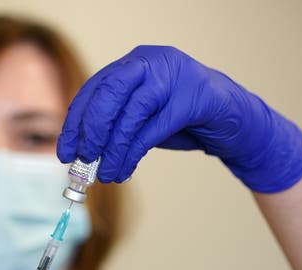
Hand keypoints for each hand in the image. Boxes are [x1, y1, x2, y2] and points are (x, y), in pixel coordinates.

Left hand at [57, 45, 301, 192]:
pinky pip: (153, 130)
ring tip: (105, 175)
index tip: (66, 152)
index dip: (76, 123)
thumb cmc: (183, 120)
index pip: (95, 89)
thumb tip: (82, 151)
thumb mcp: (142, 117)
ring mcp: (175, 76)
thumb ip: (116, 124)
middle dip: (92, 132)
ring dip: (113, 150)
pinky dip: (133, 154)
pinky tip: (124, 170)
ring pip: (131, 115)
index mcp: (135, 63)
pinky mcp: (193, 99)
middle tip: (84, 162)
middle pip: (109, 94)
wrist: (235, 122)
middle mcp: (152, 61)